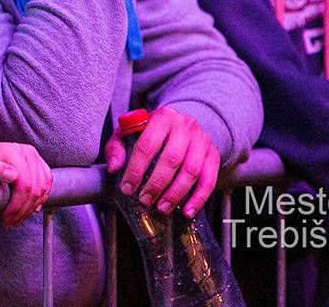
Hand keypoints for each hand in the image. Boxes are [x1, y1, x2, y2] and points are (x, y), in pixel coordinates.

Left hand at [0, 140, 52, 227]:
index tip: (7, 218)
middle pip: (36, 189)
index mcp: (14, 151)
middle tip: (10, 222)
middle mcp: (27, 152)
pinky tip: (29, 208)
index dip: (18, 206)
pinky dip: (40, 198)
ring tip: (16, 218)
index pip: (26, 185)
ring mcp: (33, 157)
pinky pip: (46, 183)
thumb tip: (13, 175)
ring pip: (43, 188)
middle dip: (24, 210)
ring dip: (31, 207)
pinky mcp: (35, 163)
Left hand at [104, 106, 218, 217]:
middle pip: (171, 159)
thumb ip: (116, 146)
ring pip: (191, 171)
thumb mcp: (130, 132)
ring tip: (161, 207)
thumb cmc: (153, 131)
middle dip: (156, 184)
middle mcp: (185, 127)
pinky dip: (198, 198)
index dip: (136, 170)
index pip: (147, 146)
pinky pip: (209, 180)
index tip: (128, 188)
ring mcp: (202, 141)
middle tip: (145, 200)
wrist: (183, 124)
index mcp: (162, 118)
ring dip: (175, 193)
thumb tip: (115, 167)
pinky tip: (187, 210)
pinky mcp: (213, 155)